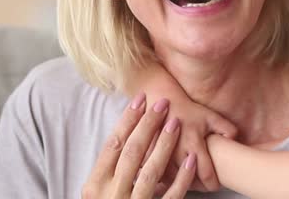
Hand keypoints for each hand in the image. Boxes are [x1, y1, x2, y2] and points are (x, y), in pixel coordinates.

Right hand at [82, 93, 196, 198]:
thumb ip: (111, 169)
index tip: (141, 99)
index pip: (113, 145)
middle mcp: (111, 195)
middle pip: (132, 153)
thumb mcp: (100, 192)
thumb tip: (126, 136)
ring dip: (165, 146)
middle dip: (148, 125)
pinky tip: (193, 160)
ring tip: (176, 123)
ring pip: (150, 172)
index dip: (128, 120)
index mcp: (95, 185)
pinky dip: (181, 178)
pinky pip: (169, 196)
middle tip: (163, 102)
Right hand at [160, 90, 236, 190]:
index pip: (206, 174)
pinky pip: (162, 178)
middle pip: (191, 182)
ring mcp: (163, 158)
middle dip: (201, 186)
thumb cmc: (187, 111)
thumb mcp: (211, 117)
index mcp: (193, 144)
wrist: (163, 103)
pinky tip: (177, 178)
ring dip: (185, 184)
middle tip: (207, 184)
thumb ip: (227, 129)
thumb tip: (235, 141)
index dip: (213, 183)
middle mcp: (177, 153)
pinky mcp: (151, 159)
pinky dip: (170, 181)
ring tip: (194, 181)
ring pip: (175, 182)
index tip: (217, 184)